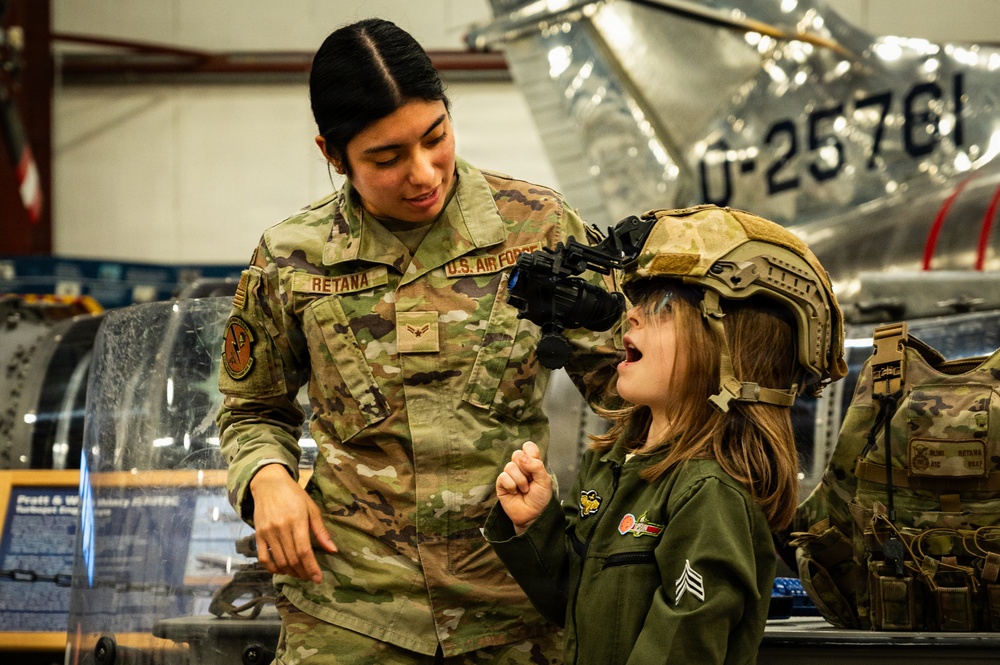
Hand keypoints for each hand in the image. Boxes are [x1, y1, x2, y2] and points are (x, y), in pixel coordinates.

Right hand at [250, 464, 336, 582]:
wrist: (269, 484)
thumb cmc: (294, 495)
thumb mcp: (312, 508)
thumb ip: (321, 530)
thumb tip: (333, 550)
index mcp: (297, 521)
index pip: (304, 551)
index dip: (311, 567)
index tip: (318, 579)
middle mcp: (281, 528)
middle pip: (292, 559)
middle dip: (303, 572)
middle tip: (310, 577)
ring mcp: (268, 532)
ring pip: (279, 561)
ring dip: (290, 572)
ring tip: (300, 574)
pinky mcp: (258, 535)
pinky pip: (263, 557)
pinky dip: (272, 568)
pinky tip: (282, 570)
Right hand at [496, 441, 552, 534]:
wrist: (533, 515)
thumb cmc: (541, 498)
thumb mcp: (545, 481)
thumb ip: (536, 466)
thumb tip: (522, 456)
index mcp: (532, 463)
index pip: (528, 447)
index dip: (530, 452)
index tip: (534, 464)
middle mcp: (520, 467)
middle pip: (517, 454)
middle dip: (525, 468)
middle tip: (530, 480)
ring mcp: (510, 475)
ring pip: (510, 466)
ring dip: (520, 480)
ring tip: (525, 490)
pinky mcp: (501, 484)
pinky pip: (503, 477)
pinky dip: (511, 485)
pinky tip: (515, 492)